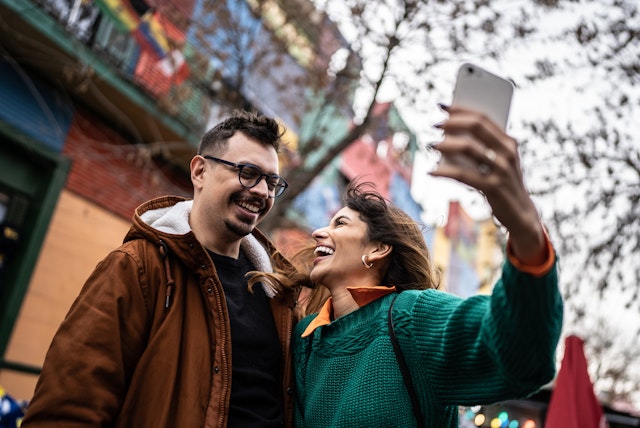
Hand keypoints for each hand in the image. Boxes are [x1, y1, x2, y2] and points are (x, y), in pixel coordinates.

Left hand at [430, 105, 545, 263]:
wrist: (521, 213)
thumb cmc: (504, 183)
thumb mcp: (500, 162)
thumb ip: (484, 147)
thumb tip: (450, 133)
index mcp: (509, 142)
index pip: (483, 118)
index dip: (461, 109)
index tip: (442, 106)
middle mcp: (507, 152)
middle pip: (475, 127)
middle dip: (452, 123)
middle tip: (435, 125)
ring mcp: (501, 170)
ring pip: (468, 148)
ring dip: (445, 145)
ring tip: (431, 145)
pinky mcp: (492, 187)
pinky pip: (462, 175)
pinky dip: (444, 172)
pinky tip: (431, 172)